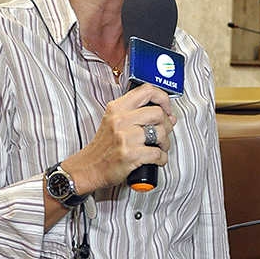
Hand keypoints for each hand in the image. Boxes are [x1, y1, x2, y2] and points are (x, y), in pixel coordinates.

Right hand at [62, 83, 177, 193]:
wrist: (89, 168)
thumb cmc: (104, 146)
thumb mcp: (115, 122)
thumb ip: (140, 115)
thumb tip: (170, 116)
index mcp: (117, 108)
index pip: (147, 91)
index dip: (163, 98)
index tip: (167, 108)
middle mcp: (120, 120)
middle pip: (158, 113)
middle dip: (167, 124)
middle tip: (164, 132)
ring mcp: (125, 138)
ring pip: (161, 133)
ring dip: (165, 143)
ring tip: (160, 147)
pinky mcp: (130, 155)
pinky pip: (158, 153)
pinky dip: (162, 158)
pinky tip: (157, 159)